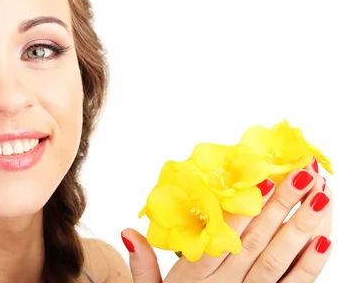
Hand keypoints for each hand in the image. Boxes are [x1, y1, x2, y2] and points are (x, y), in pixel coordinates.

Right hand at [123, 161, 331, 281]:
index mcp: (195, 278)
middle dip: (282, 206)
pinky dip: (312, 263)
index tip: (259, 179)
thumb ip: (141, 264)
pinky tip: (326, 237)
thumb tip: (127, 231)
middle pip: (256, 242)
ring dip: (302, 227)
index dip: (240, 209)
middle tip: (304, 173)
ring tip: (322, 193)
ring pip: (279, 260)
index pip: (220, 237)